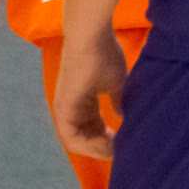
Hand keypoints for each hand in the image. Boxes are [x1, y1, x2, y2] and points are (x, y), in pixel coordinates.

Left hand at [53, 27, 128, 159]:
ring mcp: (64, 109)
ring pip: (77, 143)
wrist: (91, 37)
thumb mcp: (116, 83)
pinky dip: (90, 145)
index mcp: (82, 101)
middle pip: (84, 139)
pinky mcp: (63, 109)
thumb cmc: (104, 55)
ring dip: (97, 149)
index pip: (93, 128)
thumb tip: (124, 116)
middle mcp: (70, 108)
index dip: (108, 138)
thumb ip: (118, 101)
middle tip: (122, 150)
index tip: (125, 141)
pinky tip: (108, 143)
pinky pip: (72, 138)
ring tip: (115, 149)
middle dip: (103, 147)